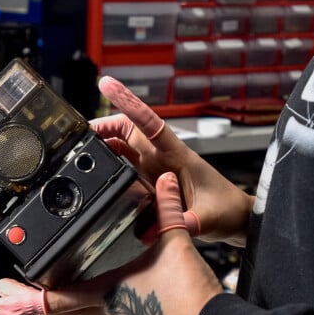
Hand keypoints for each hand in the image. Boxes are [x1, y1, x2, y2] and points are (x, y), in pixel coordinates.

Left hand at [0, 172, 223, 314]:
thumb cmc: (189, 299)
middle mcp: (106, 309)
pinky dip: (74, 301)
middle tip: (3, 295)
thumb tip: (164, 182)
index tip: (4, 290)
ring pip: (72, 311)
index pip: (55, 300)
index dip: (25, 297)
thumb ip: (166, 209)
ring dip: (48, 303)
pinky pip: (92, 309)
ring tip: (30, 294)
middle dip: (26, 303)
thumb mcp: (175, 243)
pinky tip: (80, 290)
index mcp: (107, 294)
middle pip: (55, 310)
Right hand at [92, 76, 252, 246]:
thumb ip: (183, 222)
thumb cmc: (227, 210)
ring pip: (124, 148)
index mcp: (177, 155)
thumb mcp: (207, 219)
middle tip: (77, 135)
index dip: (128, 103)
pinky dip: (110, 167)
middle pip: (127, 131)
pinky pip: (126, 169)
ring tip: (80, 153)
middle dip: (103, 127)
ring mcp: (157, 169)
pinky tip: (97, 174)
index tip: (107, 85)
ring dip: (104, 146)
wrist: (235, 219)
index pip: (149, 122)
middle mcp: (163, 157)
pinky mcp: (153, 182)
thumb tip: (157, 229)